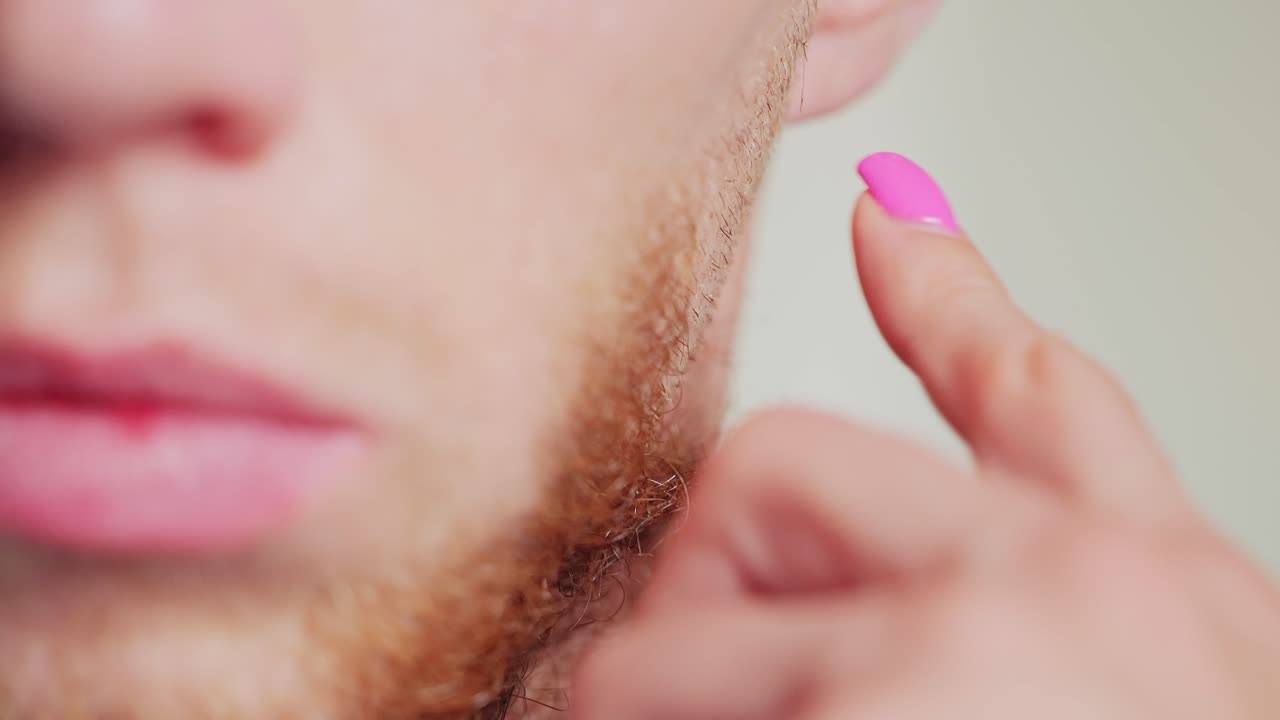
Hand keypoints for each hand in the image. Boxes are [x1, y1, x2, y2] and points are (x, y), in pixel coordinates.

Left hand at [571, 154, 1279, 718]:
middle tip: (684, 689)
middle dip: (702, 583)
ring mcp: (972, 665)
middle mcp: (1085, 595)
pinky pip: (644, 698)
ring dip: (648, 690)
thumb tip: (873, 499)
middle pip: (774, 468)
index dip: (953, 294)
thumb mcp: (1161, 694)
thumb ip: (1025, 597)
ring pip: (677, 609)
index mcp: (1164, 602)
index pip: (1040, 395)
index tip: (880, 220)